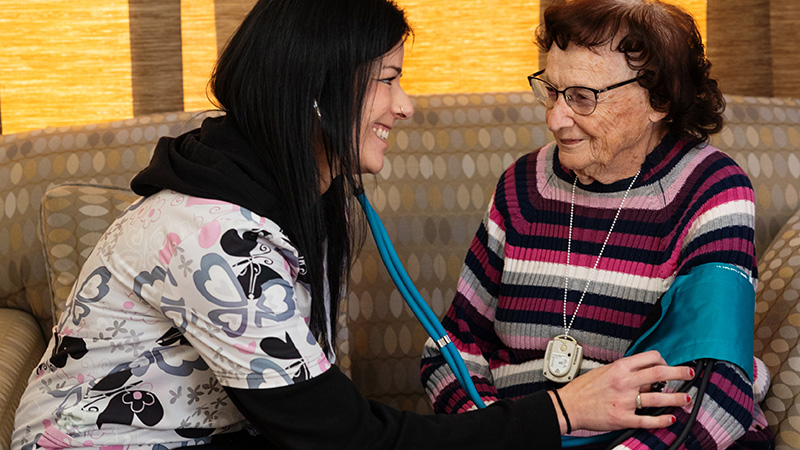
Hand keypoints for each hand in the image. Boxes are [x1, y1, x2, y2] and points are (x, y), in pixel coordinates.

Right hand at [552, 350, 692, 432]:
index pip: (650, 358)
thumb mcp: (604, 371)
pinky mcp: (622, 418)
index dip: (664, 360)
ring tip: (686, 399)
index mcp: (620, 368)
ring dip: (676, 399)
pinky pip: (647, 419)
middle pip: (660, 373)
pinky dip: (662, 420)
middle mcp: (624, 382)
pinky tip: (670, 419)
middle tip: (688, 374)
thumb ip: (624, 371)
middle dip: (679, 373)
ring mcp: (625, 401)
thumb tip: (644, 374)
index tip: (668, 365)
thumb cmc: (584, 388)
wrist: (569, 406)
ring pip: (658, 397)